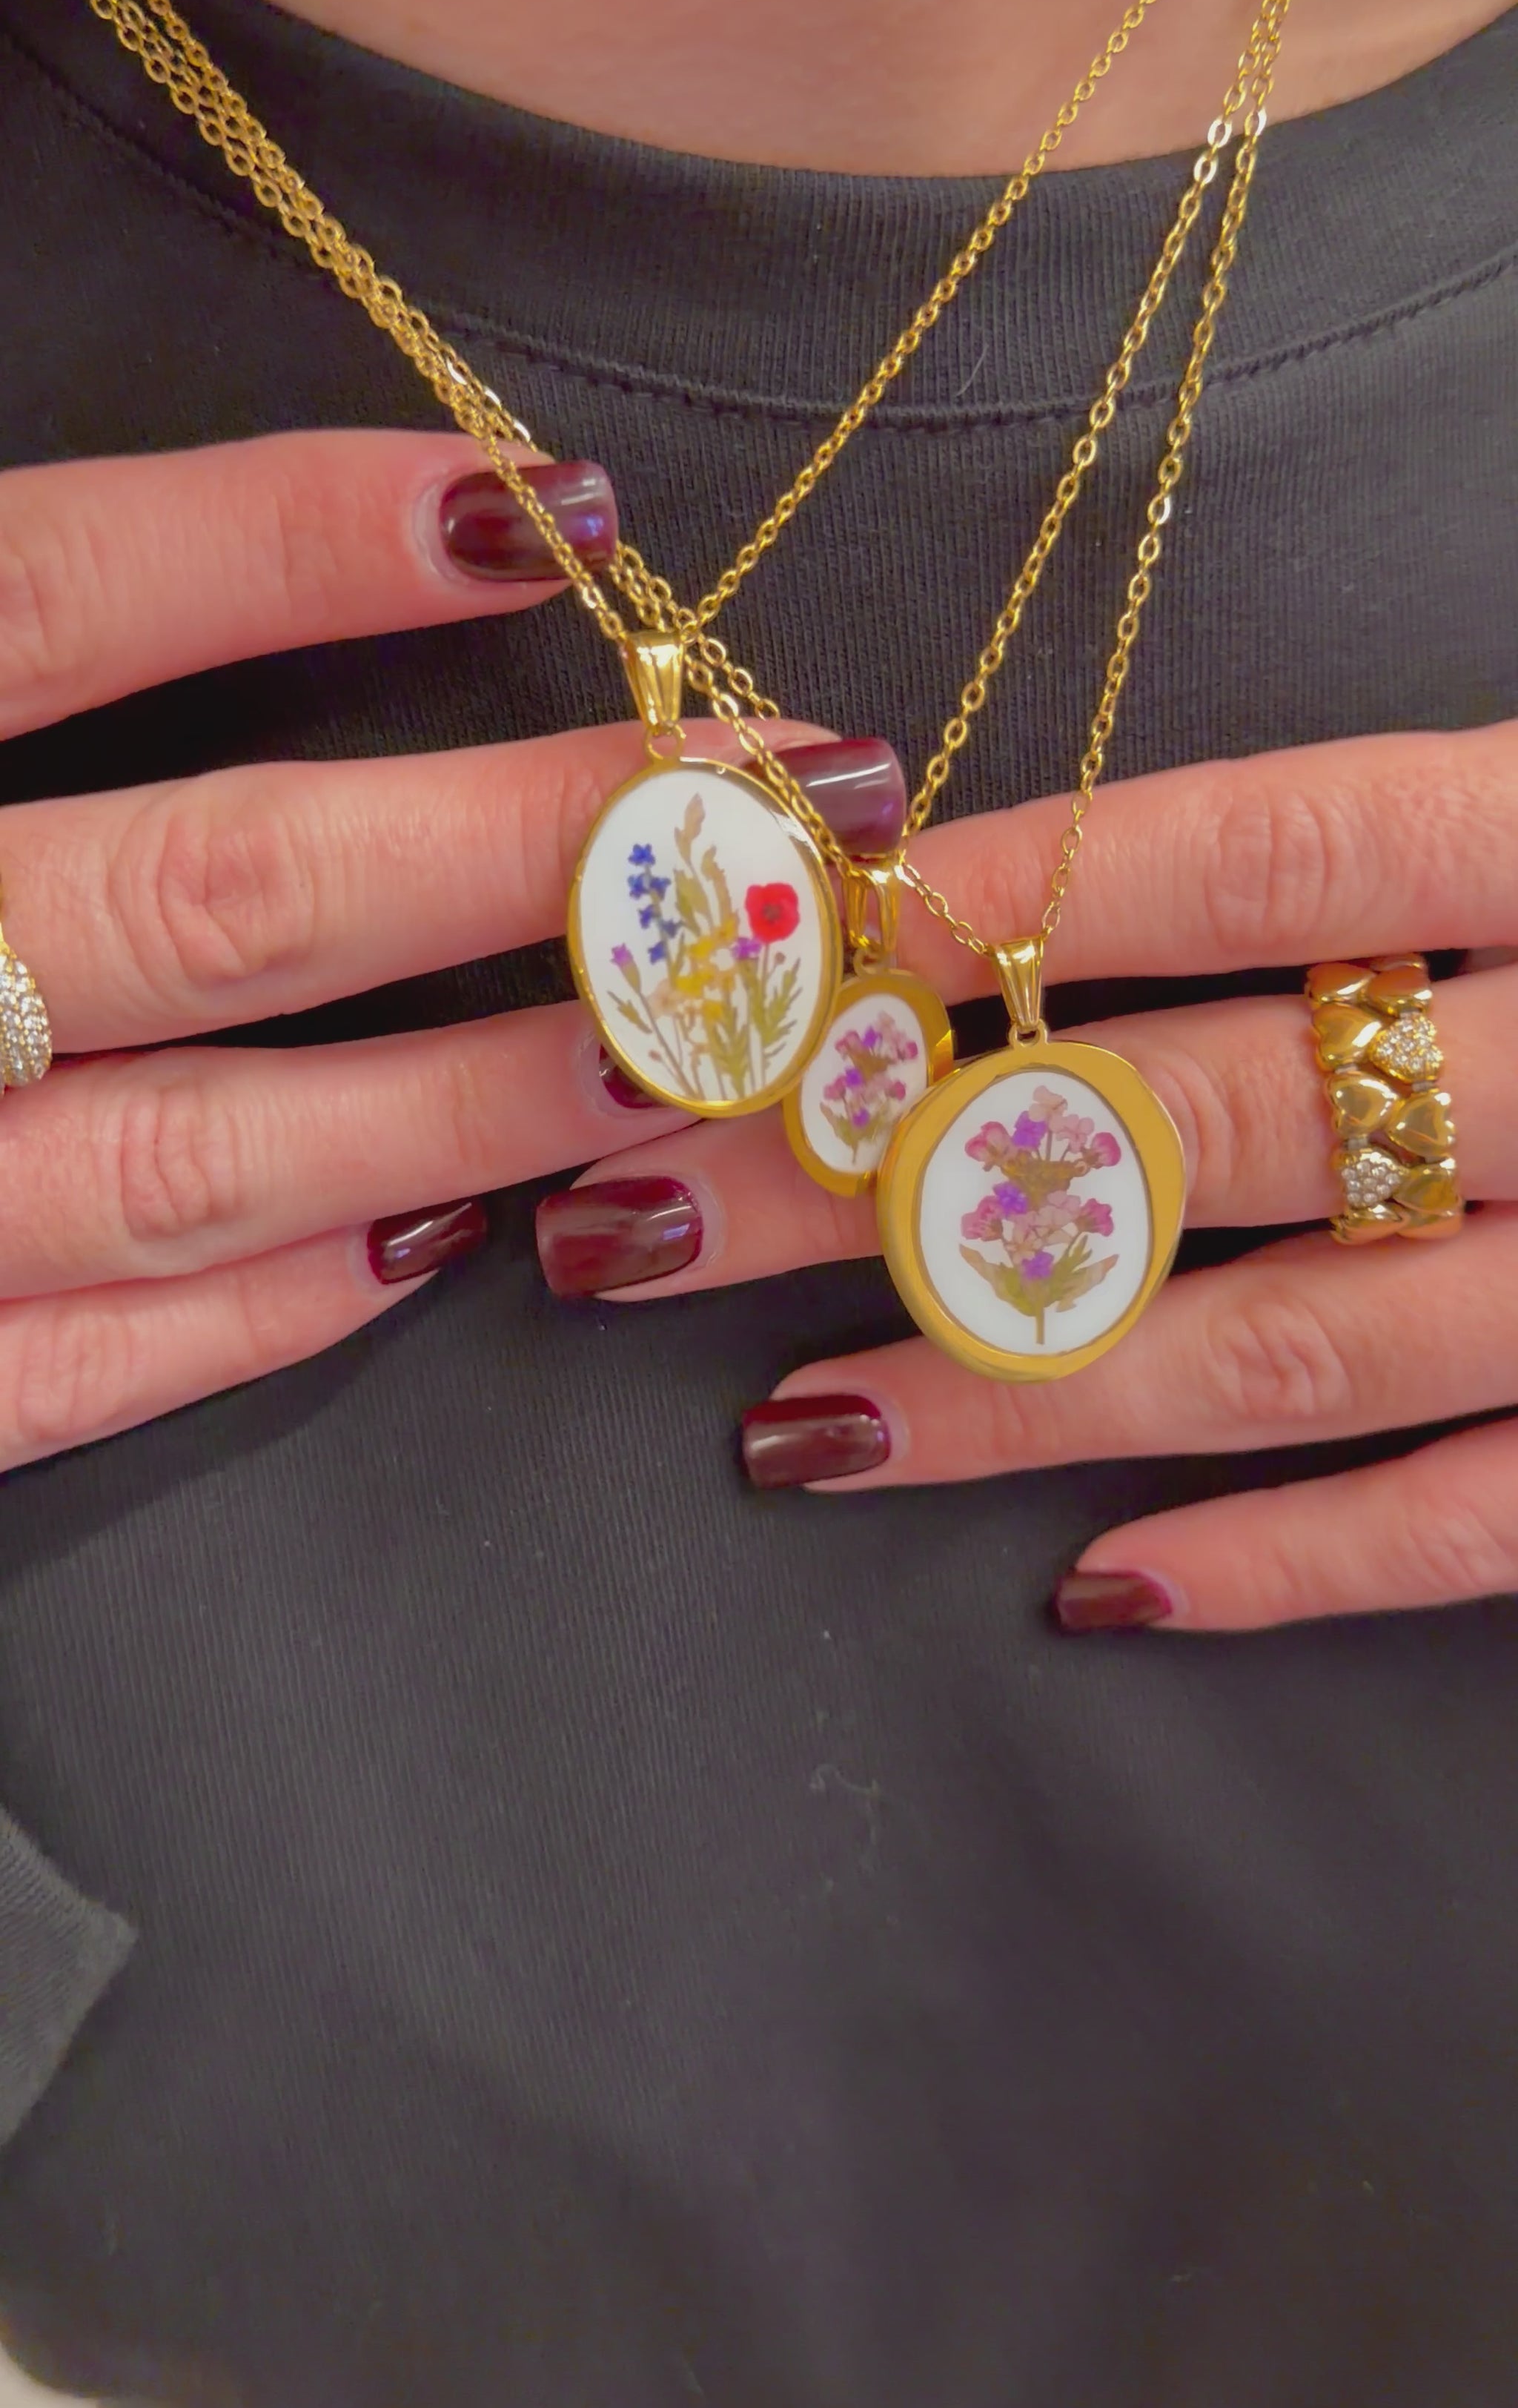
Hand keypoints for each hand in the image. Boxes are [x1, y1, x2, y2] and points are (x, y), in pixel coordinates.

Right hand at [0, 424, 717, 1466]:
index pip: (58, 599)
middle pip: (214, 895)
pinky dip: (265, 1308)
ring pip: (192, 1154)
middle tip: (764, 808)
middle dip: (516, 854)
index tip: (550, 513)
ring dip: (461, 1097)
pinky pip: (79, 1360)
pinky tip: (441, 1245)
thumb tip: (342, 527)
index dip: (289, 545)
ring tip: (678, 1044)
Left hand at [546, 722, 1517, 1633]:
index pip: (1262, 857)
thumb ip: (1381, 822)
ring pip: (1290, 1346)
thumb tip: (1037, 864)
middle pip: (1192, 1116)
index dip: (1013, 902)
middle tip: (649, 1214)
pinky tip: (1097, 1585)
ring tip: (790, 1427)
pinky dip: (1282, 1560)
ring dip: (1022, 1386)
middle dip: (894, 1170)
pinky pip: (1460, 1520)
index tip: (779, 950)